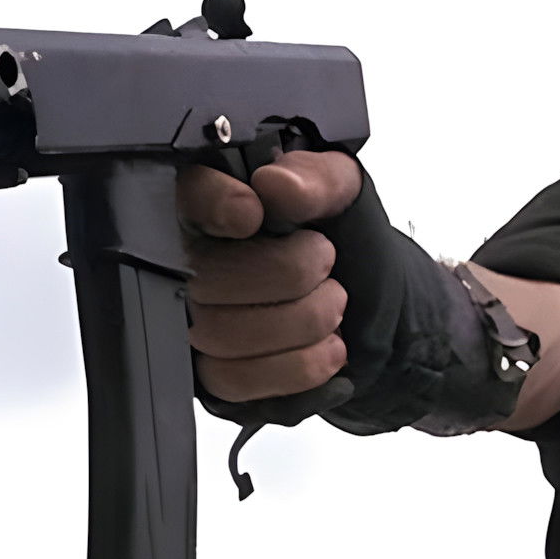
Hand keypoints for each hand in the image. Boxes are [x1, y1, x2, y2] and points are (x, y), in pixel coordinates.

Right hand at [177, 150, 360, 401]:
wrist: (377, 310)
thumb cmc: (350, 246)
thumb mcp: (348, 196)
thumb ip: (319, 179)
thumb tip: (278, 184)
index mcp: (215, 202)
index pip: (182, 195)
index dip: (210, 204)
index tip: (251, 214)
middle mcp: (190, 261)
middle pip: (201, 274)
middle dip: (285, 273)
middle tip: (324, 262)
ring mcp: (194, 322)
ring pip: (218, 332)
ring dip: (299, 321)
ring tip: (332, 305)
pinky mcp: (210, 376)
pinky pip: (232, 379)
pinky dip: (295, 366)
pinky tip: (326, 347)